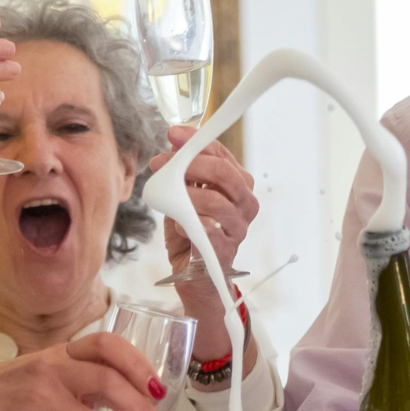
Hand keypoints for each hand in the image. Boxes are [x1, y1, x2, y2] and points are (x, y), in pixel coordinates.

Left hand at [150, 126, 258, 315]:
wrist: (195, 276)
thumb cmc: (191, 232)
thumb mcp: (185, 196)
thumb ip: (183, 173)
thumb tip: (173, 144)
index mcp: (238, 185)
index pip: (222, 154)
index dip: (197, 141)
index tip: (173, 134)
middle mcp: (245, 204)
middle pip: (225, 174)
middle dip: (191, 164)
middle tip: (164, 164)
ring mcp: (238, 229)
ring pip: (217, 202)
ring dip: (188, 195)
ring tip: (171, 197)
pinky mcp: (226, 252)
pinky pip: (209, 233)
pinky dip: (190, 225)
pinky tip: (180, 224)